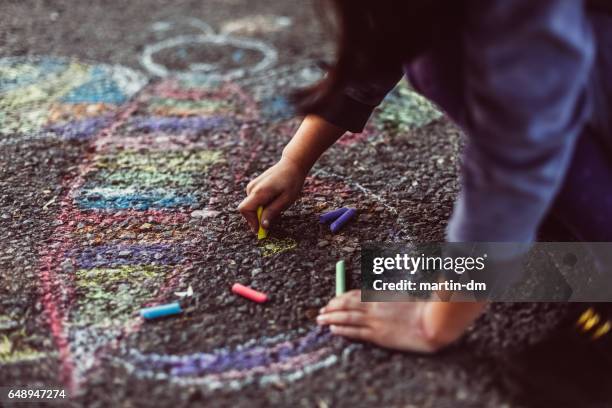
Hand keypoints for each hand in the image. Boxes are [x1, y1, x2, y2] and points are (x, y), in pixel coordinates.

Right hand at [238, 156, 306, 233]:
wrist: (292, 164)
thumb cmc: (291, 182)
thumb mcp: (286, 200)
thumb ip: (272, 212)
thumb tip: (262, 226)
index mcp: (259, 191)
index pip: (245, 210)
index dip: (251, 222)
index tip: (261, 230)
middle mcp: (252, 188)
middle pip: (246, 210)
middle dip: (256, 218)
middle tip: (272, 221)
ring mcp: (252, 186)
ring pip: (250, 206)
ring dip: (260, 212)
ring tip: (276, 207)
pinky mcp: (254, 186)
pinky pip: (253, 201)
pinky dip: (261, 206)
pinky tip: (273, 202)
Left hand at [317, 290, 485, 351]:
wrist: (432, 323)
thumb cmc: (422, 310)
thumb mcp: (403, 298)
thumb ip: (387, 298)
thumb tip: (373, 300)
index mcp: (380, 296)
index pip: (354, 295)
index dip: (340, 298)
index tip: (332, 301)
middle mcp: (374, 307)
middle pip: (346, 305)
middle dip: (331, 308)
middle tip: (321, 311)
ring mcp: (375, 321)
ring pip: (347, 318)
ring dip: (331, 318)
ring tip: (320, 320)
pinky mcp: (378, 335)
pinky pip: (355, 332)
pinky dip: (342, 330)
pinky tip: (333, 329)